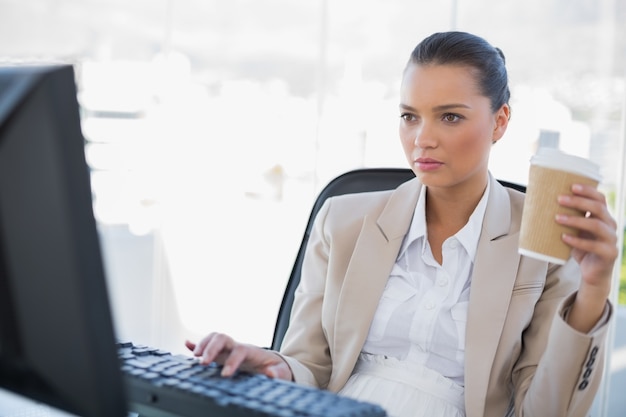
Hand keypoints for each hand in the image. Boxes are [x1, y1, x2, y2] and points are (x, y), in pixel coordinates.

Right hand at [185, 333, 292, 380]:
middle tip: (203, 362)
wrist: (271, 363)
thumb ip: (277, 373)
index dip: (232, 361)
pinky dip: (196, 344)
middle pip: (222, 338)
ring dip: (203, 344)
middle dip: (211, 348)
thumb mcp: (280, 371)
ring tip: (195, 357)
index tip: (225, 374)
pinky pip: (207, 345)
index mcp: (250, 351)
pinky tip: (186, 344)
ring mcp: (228, 348)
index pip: (239, 350)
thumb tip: (270, 373)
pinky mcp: (221, 353)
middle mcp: (237, 346)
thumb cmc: (275, 367)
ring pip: (214, 338)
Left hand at [556, 183, 617, 331]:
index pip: (600, 198)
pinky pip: (593, 245)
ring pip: (596, 225)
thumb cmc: (581, 247)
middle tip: (559, 199)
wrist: (592, 273)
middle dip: (578, 201)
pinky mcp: (609, 254)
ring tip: (557, 218)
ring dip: (575, 219)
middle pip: (598, 208)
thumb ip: (567, 218)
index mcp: (603, 217)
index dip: (588, 190)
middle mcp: (610, 225)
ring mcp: (611, 239)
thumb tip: (540, 204)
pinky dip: (577, 241)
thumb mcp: (575, 231)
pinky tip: (563, 237)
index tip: (571, 185)